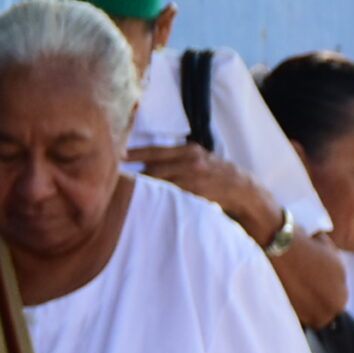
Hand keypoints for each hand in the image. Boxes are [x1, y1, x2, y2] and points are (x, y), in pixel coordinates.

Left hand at [126, 144, 279, 239]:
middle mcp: (191, 160)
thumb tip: (140, 162)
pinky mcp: (199, 192)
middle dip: (132, 174)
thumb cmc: (213, 175)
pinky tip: (145, 202)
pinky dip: (159, 198)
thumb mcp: (195, 160)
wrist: (244, 190)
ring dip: (142, 188)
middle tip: (109, 178)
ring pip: (161, 182)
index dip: (133, 154)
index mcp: (188, 150)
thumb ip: (172, 160)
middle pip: (153, 168)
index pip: (154, 151)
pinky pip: (172, 195)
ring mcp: (196, 176)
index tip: (113, 157)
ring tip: (122, 192)